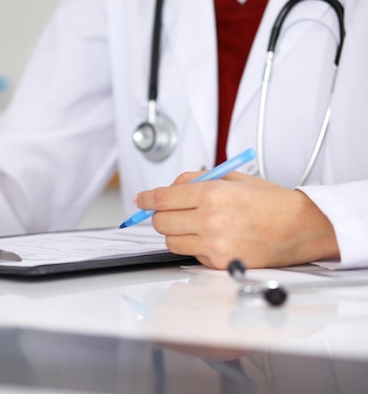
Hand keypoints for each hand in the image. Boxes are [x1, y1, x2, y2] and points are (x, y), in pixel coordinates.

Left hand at [135, 171, 338, 268]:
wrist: (300, 227)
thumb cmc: (269, 202)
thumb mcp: (232, 178)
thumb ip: (195, 180)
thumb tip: (166, 189)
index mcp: (212, 194)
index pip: (162, 198)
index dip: (146, 199)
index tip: (140, 200)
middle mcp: (210, 220)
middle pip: (160, 222)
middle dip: (160, 216)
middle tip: (170, 212)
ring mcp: (214, 244)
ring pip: (171, 242)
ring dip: (175, 233)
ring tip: (195, 225)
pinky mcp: (219, 262)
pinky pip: (190, 255)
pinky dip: (194, 247)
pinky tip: (213, 238)